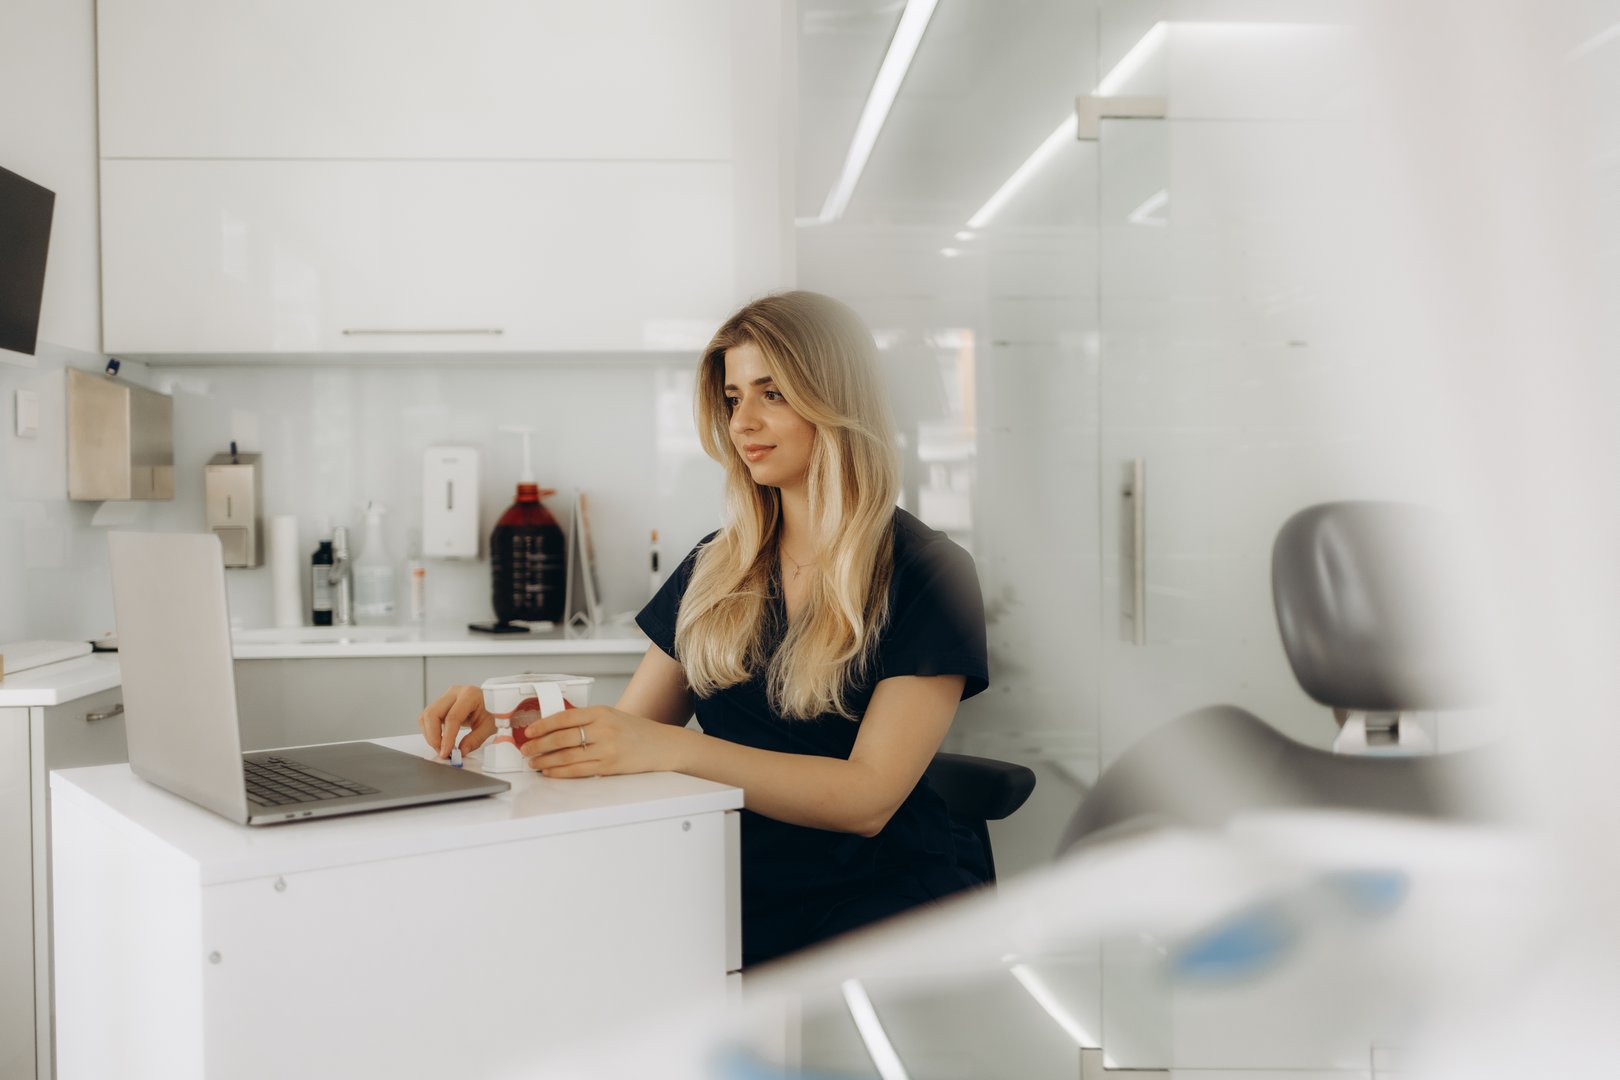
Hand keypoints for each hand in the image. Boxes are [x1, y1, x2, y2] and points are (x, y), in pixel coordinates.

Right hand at [418, 684, 496, 758]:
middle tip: (442, 751)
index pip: (452, 717)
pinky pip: (428, 717)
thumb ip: (475, 739)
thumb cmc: (493, 710)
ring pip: (426, 715)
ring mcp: (446, 696)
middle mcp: (455, 692)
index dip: (447, 737)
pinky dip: (430, 730)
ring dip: (430, 734)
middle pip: (432, 713)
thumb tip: (461, 751)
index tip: (446, 752)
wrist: (494, 700)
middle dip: (433, 736)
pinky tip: (440, 739)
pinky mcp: (442, 703)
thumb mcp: (490, 726)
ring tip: (441, 747)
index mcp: (469, 695)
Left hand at [520, 704, 679, 777]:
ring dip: (546, 761)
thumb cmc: (634, 731)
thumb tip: (553, 729)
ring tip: (533, 763)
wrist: (661, 745)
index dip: (543, 725)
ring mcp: (607, 749)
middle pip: (562, 738)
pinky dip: (560, 772)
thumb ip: (586, 720)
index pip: (565, 717)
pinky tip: (550, 772)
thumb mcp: (611, 716)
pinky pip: (578, 770)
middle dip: (539, 745)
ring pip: (567, 756)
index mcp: (601, 712)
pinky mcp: (609, 766)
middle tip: (526, 749)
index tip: (529, 731)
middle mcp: (604, 729)